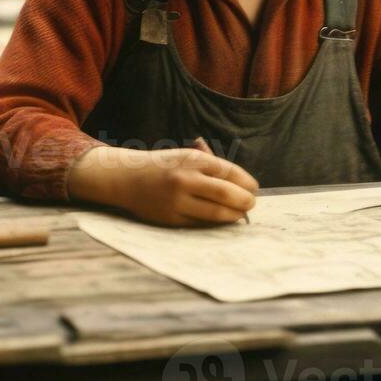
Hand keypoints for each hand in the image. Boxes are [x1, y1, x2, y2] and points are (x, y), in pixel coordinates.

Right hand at [68, 144, 257, 226]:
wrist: (127, 177)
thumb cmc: (164, 166)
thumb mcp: (186, 156)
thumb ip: (212, 167)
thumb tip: (247, 187)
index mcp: (192, 159)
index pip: (231, 173)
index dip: (248, 183)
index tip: (253, 188)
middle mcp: (185, 178)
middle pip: (228, 194)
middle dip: (246, 201)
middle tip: (250, 204)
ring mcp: (177, 200)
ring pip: (218, 213)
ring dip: (234, 215)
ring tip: (239, 213)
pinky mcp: (171, 218)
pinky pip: (202, 224)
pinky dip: (215, 223)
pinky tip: (219, 219)